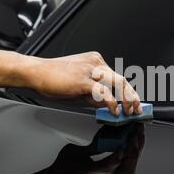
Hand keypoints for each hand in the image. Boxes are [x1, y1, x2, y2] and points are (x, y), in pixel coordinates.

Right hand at [24, 52, 141, 115]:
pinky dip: (111, 103)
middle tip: (137, 109)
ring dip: (126, 100)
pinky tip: (114, 111)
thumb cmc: (53, 78)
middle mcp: (96, 63)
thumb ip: (93, 95)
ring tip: (128, 112)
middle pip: (121, 79)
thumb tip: (106, 105)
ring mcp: (90, 70)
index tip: (134, 102)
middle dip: (132, 96)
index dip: (128, 91)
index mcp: (96, 61)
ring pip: (117, 83)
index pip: (117, 77)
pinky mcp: (83, 80)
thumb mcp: (78, 86)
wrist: (36, 72)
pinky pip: (103, 92)